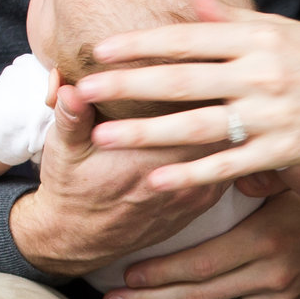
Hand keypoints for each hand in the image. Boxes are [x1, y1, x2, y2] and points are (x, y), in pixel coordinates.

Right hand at [8, 84, 224, 275]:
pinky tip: (228, 126)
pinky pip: (228, 169)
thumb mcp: (63, 151)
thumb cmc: (72, 189)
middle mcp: (180, 181)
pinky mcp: (202, 202)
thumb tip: (69, 86)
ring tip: (237, 93)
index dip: (206, 83)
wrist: (80, 239)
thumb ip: (71, 117)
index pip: (197, 115)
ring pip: (232, 152)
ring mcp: (196, 193)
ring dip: (232, 124)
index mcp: (148, 163)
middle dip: (227, 99)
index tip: (208, 59)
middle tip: (231, 70)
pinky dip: (227, 147)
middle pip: (226, 131)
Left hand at [73, 0, 299, 185]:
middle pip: (182, 79)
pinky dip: (190, 173)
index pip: (186, 38)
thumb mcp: (281, 31)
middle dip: (128, 85)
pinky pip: (227, 164)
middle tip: (83, 90)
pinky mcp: (283, 151)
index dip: (139, 44)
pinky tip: (155, 179)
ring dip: (147, 132)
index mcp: (256, 38)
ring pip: (197, 124)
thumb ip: (231, 18)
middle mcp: (261, 73)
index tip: (98, 50)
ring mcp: (272, 114)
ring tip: (106, 136)